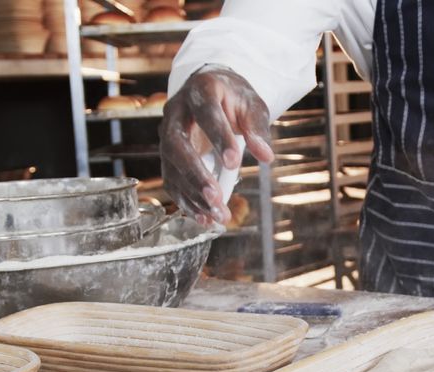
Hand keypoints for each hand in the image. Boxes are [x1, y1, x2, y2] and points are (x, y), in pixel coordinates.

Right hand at [159, 67, 274, 224]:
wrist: (212, 92)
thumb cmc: (234, 98)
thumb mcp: (252, 105)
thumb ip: (257, 128)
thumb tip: (266, 156)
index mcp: (200, 90)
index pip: (205, 113)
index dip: (218, 138)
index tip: (235, 163)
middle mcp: (176, 112)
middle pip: (177, 145)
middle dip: (196, 174)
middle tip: (215, 198)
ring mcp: (167, 135)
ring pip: (171, 167)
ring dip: (193, 195)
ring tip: (217, 215)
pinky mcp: (168, 156)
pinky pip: (172, 181)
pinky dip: (187, 202)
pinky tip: (204, 218)